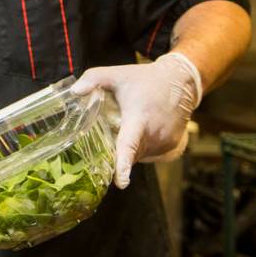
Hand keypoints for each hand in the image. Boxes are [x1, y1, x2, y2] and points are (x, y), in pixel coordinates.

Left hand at [71, 52, 201, 188]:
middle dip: (115, 151)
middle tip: (112, 130)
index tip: (121, 182)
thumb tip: (74, 92)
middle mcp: (155, 134)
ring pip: (138, 156)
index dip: (123, 165)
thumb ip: (93, 79)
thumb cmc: (145, 78)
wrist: (180, 81)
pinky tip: (140, 130)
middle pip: (128, 154)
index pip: (129, 145)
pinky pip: (149, 154)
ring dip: (129, 148)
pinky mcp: (172, 146)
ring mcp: (165, 142)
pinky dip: (141, 147)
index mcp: (139, 119)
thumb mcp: (116, 74)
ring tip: (130, 124)